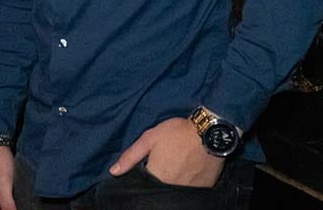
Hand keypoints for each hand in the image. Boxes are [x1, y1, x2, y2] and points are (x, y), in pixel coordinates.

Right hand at [0, 146, 16, 209]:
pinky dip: (11, 202)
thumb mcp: (4, 183)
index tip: (18, 208)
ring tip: (17, 196)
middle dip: (10, 209)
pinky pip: (3, 203)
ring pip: (2, 209)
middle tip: (18, 202)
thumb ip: (8, 204)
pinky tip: (17, 197)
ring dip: (11, 206)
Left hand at [108, 117, 223, 188]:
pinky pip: (190, 191)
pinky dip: (187, 184)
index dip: (146, 175)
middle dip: (160, 178)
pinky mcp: (204, 189)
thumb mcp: (149, 138)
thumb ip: (130, 156)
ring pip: (174, 190)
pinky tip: (188, 170)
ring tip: (177, 166)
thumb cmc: (177, 133)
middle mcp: (171, 187)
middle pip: (159, 188)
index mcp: (157, 176)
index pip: (145, 184)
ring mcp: (188, 190)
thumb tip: (113, 172)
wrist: (209, 132)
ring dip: (173, 181)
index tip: (151, 165)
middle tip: (166, 163)